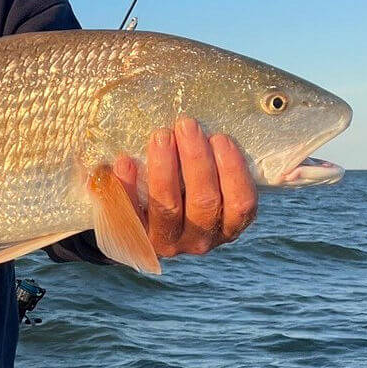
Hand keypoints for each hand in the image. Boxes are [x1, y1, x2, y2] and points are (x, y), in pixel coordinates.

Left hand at [113, 117, 257, 256]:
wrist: (140, 229)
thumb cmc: (184, 194)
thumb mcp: (208, 188)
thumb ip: (213, 167)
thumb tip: (208, 128)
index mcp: (226, 226)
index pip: (241, 203)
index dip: (233, 169)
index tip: (220, 137)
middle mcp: (200, 240)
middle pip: (203, 201)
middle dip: (196, 159)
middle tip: (186, 125)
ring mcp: (167, 242)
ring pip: (168, 206)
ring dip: (165, 167)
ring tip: (161, 136)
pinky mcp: (136, 238)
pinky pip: (131, 213)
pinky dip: (128, 186)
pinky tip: (125, 161)